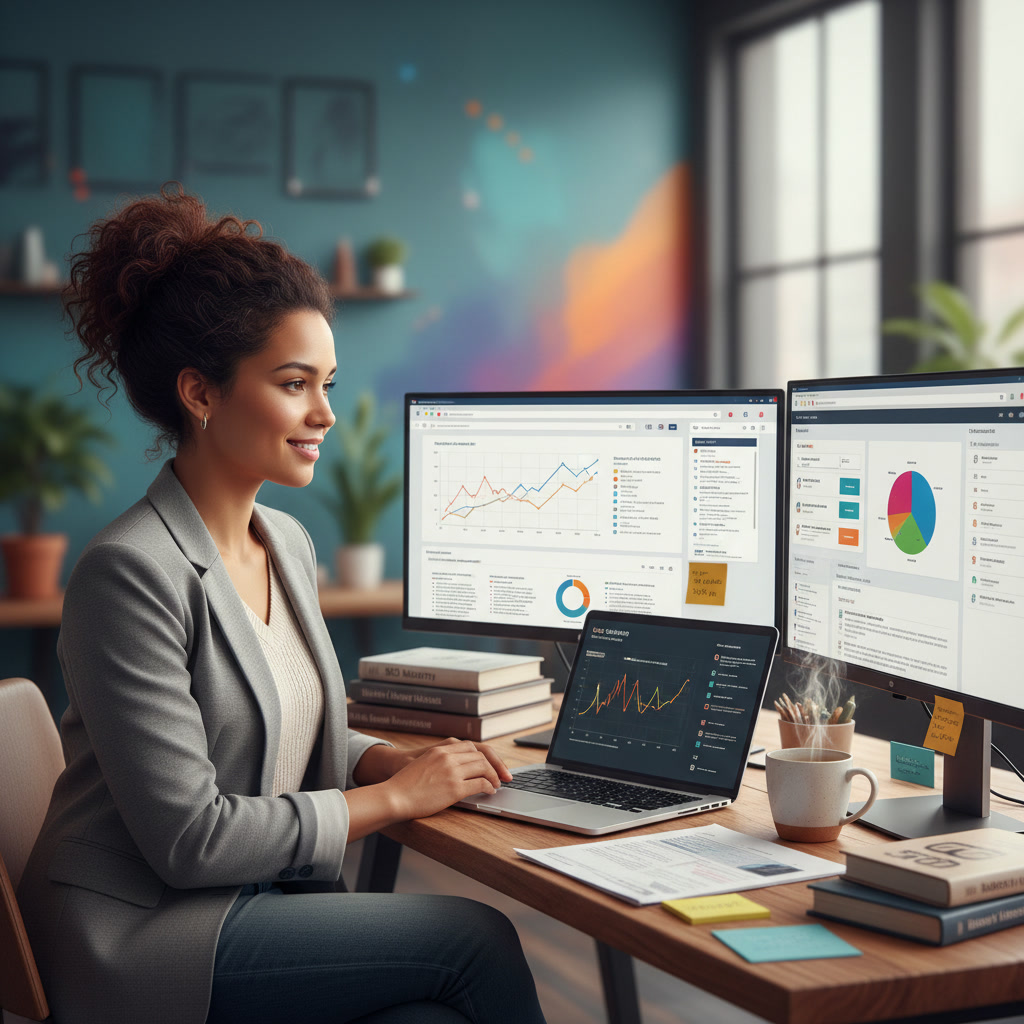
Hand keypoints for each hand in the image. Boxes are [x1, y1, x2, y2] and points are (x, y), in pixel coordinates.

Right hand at [382, 738, 512, 820]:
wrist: (394, 796)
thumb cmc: (405, 786)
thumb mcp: (423, 764)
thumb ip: (440, 762)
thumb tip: (458, 769)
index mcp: (440, 750)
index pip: (471, 746)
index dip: (485, 755)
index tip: (492, 763)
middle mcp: (447, 757)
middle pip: (480, 755)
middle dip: (494, 764)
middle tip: (502, 774)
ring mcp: (451, 771)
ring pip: (483, 767)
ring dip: (493, 776)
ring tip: (496, 784)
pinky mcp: (454, 788)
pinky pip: (480, 784)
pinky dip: (489, 787)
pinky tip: (489, 791)